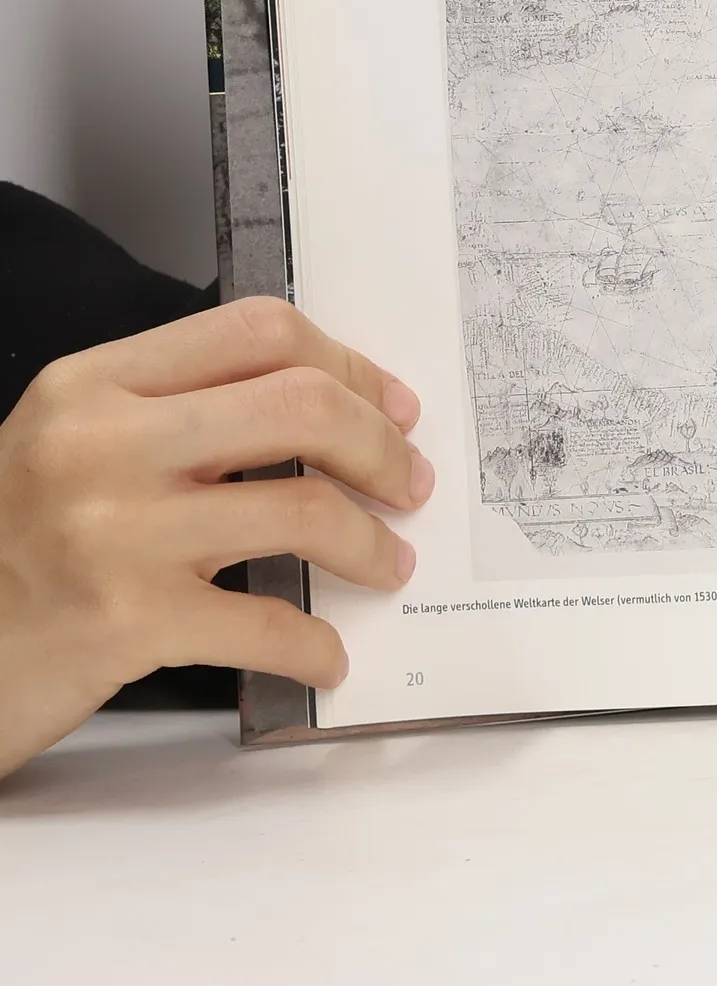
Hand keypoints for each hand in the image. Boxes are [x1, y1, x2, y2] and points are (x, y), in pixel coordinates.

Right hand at [0, 297, 429, 779]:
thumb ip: (183, 417)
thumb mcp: (77, 449)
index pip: (259, 331)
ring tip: (389, 563)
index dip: (350, 366)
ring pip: (302, 512)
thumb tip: (336, 417)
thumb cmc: (19, 548)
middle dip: (381, 446)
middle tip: (409, 484)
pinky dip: (314, 645)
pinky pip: (264, 624)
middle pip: (301, 405)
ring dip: (371, 543)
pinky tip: (326, 655)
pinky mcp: (124, 623)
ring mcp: (113, 533)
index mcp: (96, 385)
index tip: (393, 409)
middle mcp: (101, 444)